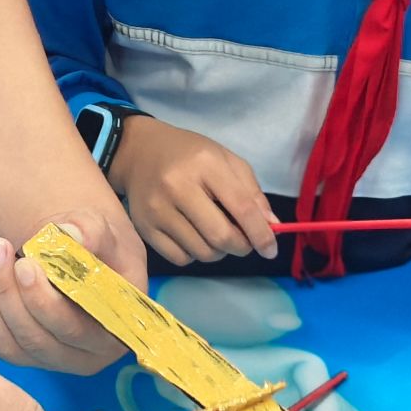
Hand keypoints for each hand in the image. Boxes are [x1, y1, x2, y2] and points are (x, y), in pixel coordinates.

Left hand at [0, 208, 145, 375]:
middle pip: (35, 338)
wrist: (80, 253)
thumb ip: (91, 232)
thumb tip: (73, 236)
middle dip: (7, 293)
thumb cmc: (99, 245)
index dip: (44, 303)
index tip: (24, 264)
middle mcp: (80, 356)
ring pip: (7, 343)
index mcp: (111, 332)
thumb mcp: (104, 231)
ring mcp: (46, 358)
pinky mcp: (19, 351)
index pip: (74, 329)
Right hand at [109, 116, 278, 264]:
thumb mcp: (225, 159)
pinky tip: (193, 235)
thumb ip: (251, 192)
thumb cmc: (189, 154)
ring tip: (216, 232)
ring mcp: (158, 210)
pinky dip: (194, 254)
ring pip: (202, 252)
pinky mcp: (145, 228)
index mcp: (205, 164)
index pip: (242, 207)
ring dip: (219, 251)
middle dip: (241, 246)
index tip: (271, 250)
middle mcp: (178, 187)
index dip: (261, 234)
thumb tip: (271, 227)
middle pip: (221, 237)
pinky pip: (180, 259)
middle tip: (244, 241)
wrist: (138, 151)